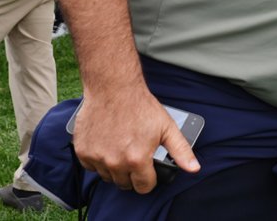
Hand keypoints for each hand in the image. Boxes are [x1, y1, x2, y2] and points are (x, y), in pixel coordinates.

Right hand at [73, 90, 199, 192]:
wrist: (113, 89)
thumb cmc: (141, 107)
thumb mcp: (167, 128)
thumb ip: (181, 151)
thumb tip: (194, 168)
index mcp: (137, 160)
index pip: (144, 187)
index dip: (149, 180)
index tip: (149, 171)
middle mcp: (115, 162)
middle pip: (125, 185)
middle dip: (132, 175)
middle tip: (135, 157)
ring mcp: (97, 157)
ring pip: (107, 177)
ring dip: (115, 169)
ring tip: (122, 149)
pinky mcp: (82, 151)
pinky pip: (91, 167)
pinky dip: (99, 160)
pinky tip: (107, 146)